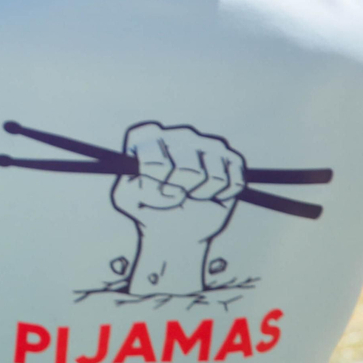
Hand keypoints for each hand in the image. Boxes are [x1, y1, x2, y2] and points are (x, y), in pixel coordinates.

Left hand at [110, 122, 245, 294]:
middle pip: (185, 163)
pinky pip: (234, 180)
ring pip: (213, 173)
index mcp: (146, 138)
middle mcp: (177, 135)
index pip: (153, 152)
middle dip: (180, 187)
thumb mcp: (128, 199)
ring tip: (191, 195)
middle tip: (174, 192)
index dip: (154, 176)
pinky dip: (222, 195)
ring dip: (201, 193)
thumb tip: (173, 189)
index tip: (150, 188)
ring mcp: (206, 144)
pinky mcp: (230, 159)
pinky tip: (210, 195)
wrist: (171, 227)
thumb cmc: (145, 207)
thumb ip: (140, 188)